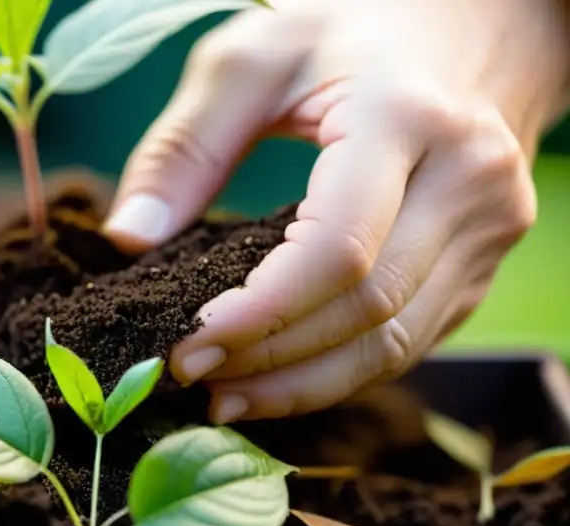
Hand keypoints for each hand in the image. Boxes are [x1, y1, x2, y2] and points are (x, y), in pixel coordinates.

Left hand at [104, 0, 569, 423]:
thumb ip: (184, 143)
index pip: (337, 249)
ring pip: (395, 344)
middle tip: (188, 375)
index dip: (260, 314)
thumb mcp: (253, 57)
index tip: (186, 344)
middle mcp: (466, 182)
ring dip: (304, 386)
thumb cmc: (352, 29)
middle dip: (270, 359)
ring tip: (226, 398)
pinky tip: (280, 384)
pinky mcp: (482, 265)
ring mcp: (487, 230)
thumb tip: (127, 236)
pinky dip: (342, 374)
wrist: (480, 23)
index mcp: (405, 120)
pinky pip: (412, 342)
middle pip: (367, 309)